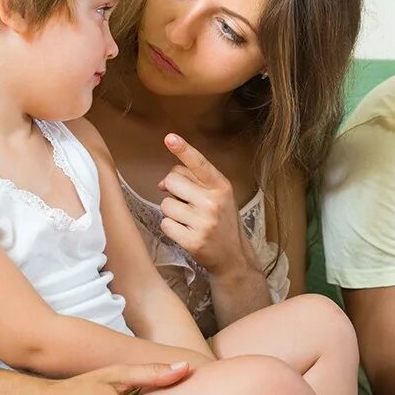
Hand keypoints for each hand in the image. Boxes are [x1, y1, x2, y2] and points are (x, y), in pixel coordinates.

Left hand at [159, 135, 251, 276]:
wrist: (233, 256)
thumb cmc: (221, 221)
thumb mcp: (217, 196)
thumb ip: (193, 182)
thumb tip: (162, 183)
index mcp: (221, 186)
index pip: (199, 163)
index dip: (183, 149)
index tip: (170, 138)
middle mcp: (214, 202)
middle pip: (173, 180)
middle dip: (173, 190)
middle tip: (187, 203)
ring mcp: (204, 222)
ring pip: (166, 204)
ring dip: (172, 211)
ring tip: (188, 220)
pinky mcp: (193, 240)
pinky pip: (165, 224)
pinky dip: (171, 227)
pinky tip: (185, 232)